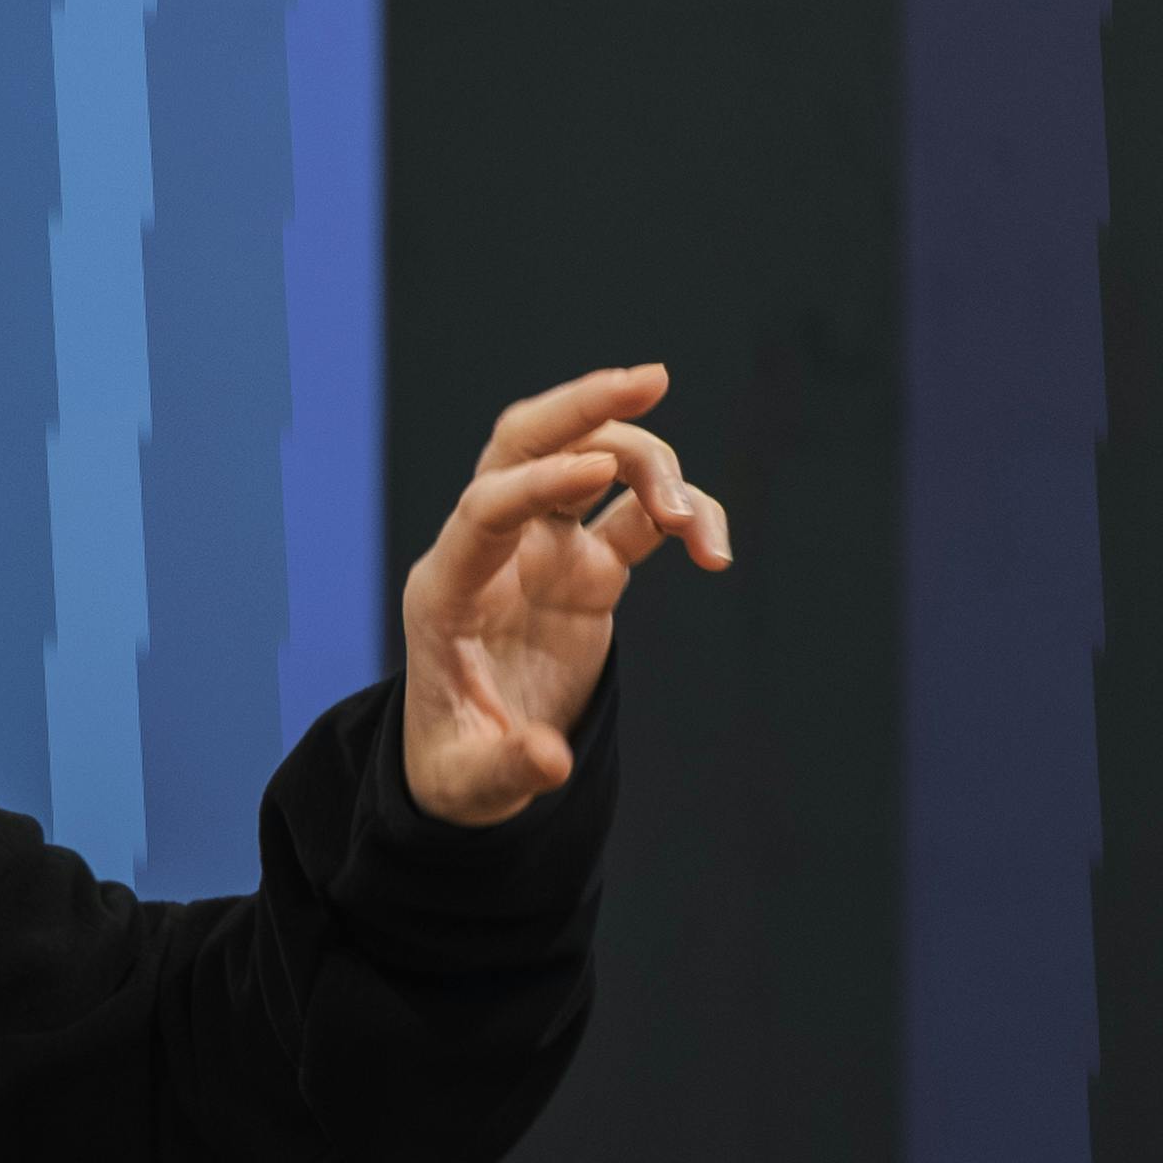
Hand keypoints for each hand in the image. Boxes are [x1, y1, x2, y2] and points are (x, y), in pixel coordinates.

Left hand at [399, 363, 729, 824]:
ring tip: (697, 533)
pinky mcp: (587, 567)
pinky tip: (714, 551)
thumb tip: (548, 759)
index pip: (486, 507)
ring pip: (595, 463)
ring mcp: (543, 551)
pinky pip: (639, 515)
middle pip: (527, 442)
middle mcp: (494, 552)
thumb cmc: (457, 766)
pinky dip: (683, 515)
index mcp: (449, 589)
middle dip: (585, 405)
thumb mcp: (469, 784)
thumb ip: (508, 769)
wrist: (472, 763)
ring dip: (654, 472)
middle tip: (654, 377)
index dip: (538, 483)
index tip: (599, 470)